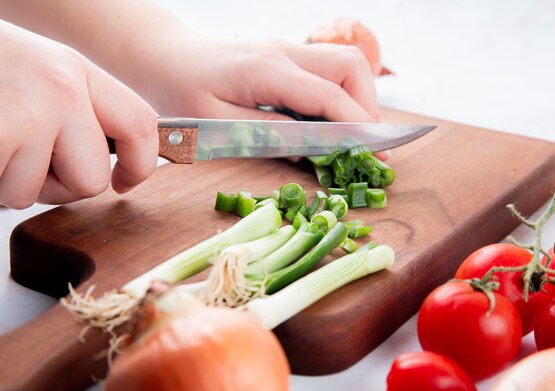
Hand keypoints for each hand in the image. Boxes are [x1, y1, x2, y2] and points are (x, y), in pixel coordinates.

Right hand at [0, 21, 157, 208]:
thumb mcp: (37, 73)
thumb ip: (76, 109)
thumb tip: (109, 161)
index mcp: (75, 71)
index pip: (140, 124)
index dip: (140, 164)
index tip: (124, 182)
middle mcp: (59, 90)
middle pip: (92, 179)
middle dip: (59, 187)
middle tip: (24, 162)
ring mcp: (25, 115)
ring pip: (35, 193)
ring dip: (9, 183)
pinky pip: (2, 194)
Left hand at [127, 34, 388, 159]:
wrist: (158, 55)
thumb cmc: (177, 93)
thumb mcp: (216, 125)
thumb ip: (266, 136)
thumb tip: (312, 150)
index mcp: (267, 70)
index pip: (330, 96)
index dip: (358, 128)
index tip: (376, 157)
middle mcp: (284, 51)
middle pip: (352, 67)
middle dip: (369, 108)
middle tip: (365, 147)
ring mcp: (286, 48)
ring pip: (345, 64)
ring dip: (359, 99)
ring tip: (352, 138)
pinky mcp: (284, 55)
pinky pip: (328, 69)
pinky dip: (341, 95)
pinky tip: (329, 124)